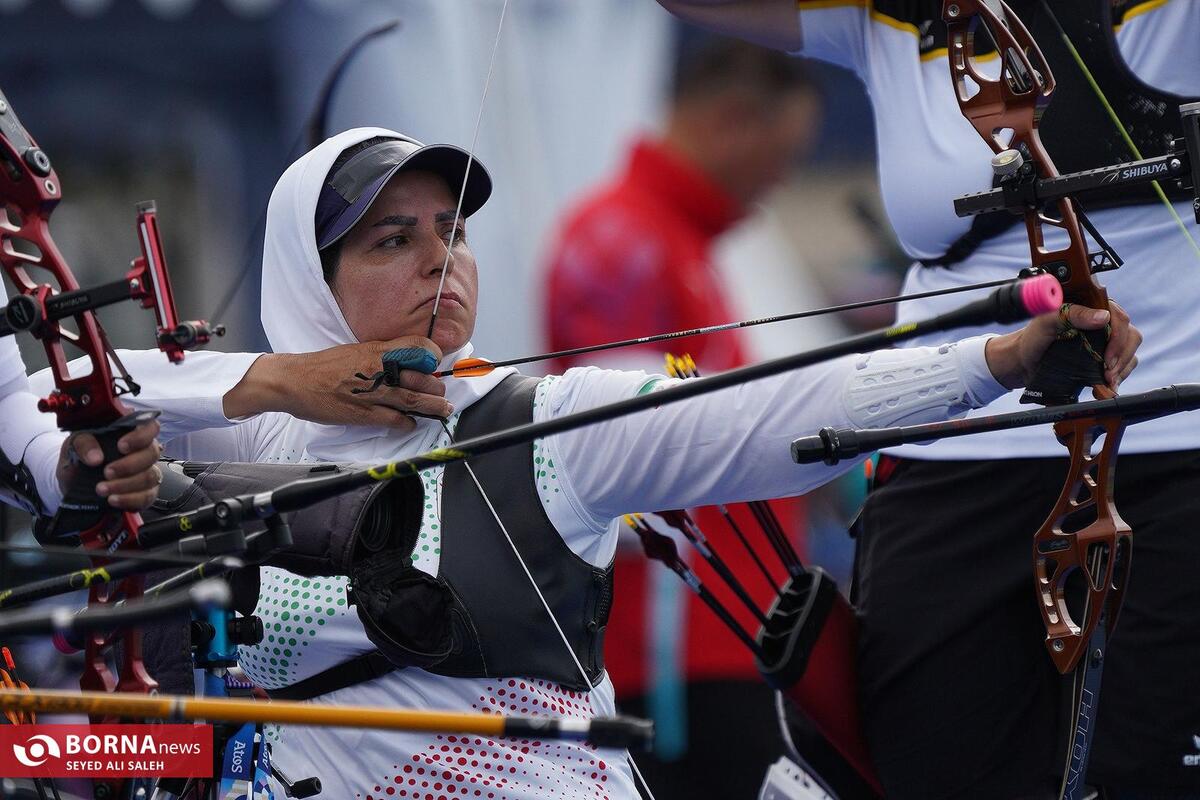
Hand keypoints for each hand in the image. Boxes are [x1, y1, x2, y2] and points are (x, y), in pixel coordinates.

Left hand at [57, 419, 163, 509]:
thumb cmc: (81, 457)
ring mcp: (148, 472)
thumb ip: (84, 444)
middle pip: (151, 454)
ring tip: (101, 489)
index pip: (150, 428)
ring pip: (150, 477)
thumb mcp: (75, 445)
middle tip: (107, 472)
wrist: (74, 482)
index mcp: (131, 434)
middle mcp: (143, 452)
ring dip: (125, 485)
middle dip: (129, 465)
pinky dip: (129, 499)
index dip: (141, 437)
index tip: (121, 446)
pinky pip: (147, 497)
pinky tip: (112, 499)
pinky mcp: (146, 493)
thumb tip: (96, 458)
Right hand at [225, 336, 451, 429]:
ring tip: (443, 409)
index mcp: (377, 350)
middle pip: (421, 378)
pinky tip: (411, 424)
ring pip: (413, 400)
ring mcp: (372, 392)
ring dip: (433, 407)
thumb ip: (380, 355)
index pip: (418, 347)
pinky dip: (407, 423)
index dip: (433, 356)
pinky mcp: (363, 414)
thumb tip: (403, 363)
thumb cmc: (323, 366)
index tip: (436, 364)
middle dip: (436, 388)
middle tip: (441, 393)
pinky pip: (394, 420)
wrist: (294, 380)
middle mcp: (379, 369)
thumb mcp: (356, 351)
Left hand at [985, 301, 1140, 391]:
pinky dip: (1120, 375)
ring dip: (1122, 368)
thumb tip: (1103, 317)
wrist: (1024, 361)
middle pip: (1130, 336)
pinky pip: (1123, 365)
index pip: (1120, 318)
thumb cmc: (1033, 338)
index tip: (1108, 359)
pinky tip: (1109, 384)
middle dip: (1122, 357)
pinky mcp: (1103, 358)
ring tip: (1108, 381)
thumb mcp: (1047, 322)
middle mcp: (1102, 323)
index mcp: (1092, 308)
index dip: (1118, 340)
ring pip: (1130, 352)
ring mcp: (1105, 341)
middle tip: (1108, 374)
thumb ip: (1072, 314)